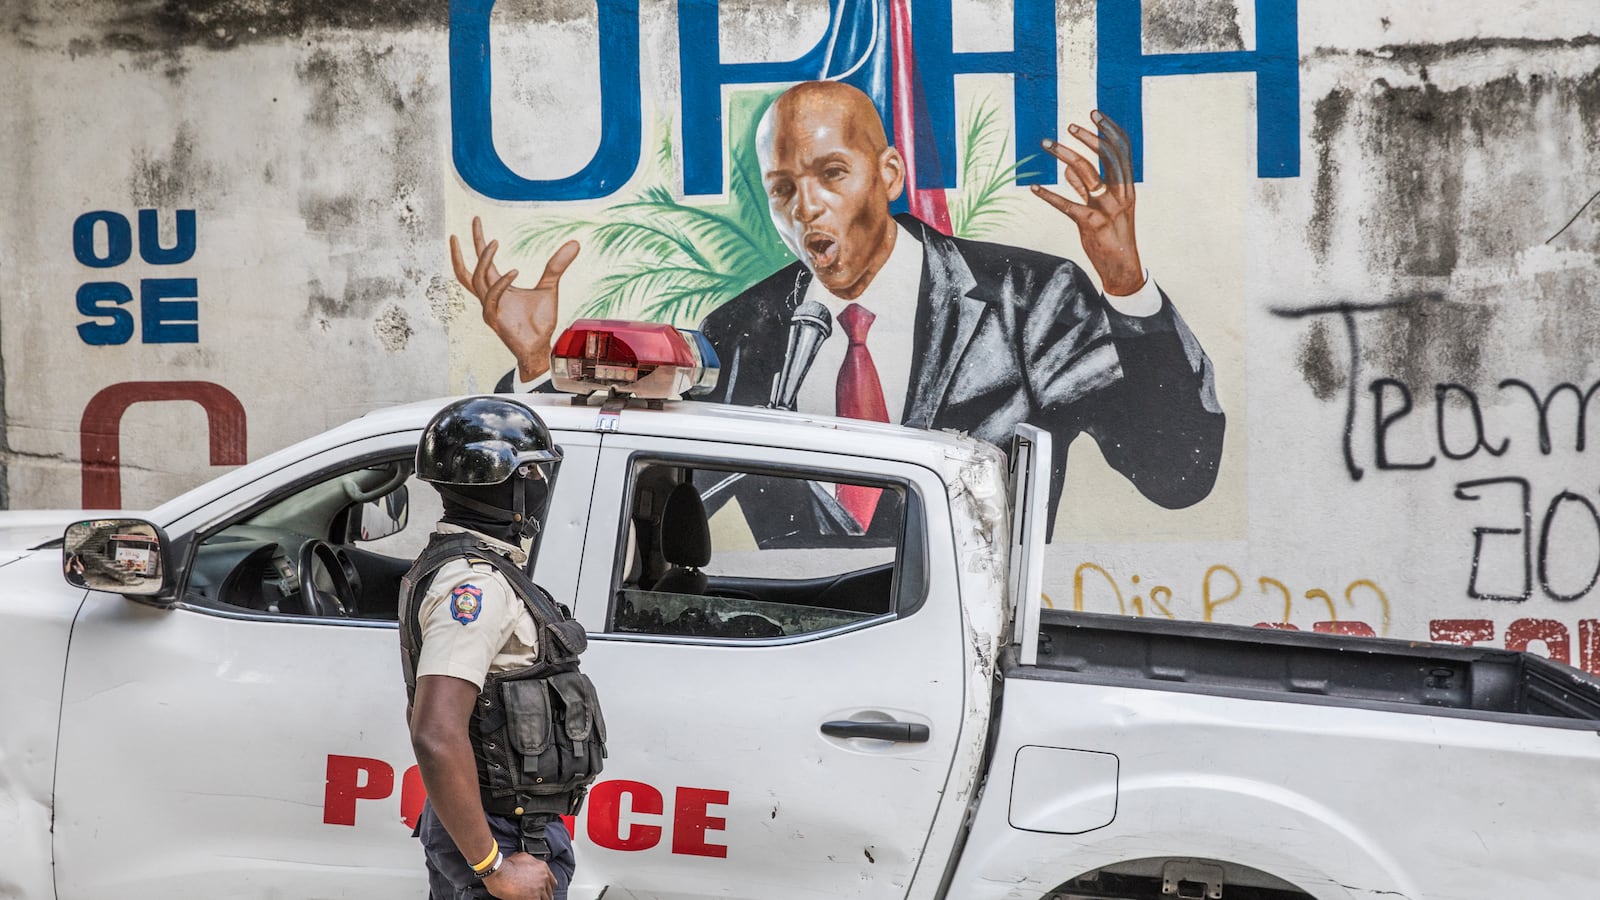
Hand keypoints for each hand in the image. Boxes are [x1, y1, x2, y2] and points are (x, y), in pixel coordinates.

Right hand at [450, 216, 580, 381]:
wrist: (540, 347)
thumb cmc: (539, 322)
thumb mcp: (549, 287)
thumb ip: (556, 266)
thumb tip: (575, 243)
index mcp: (497, 288)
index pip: (482, 261)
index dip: (478, 241)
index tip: (476, 219)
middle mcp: (489, 297)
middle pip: (468, 269)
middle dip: (466, 247)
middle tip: (474, 222)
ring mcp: (489, 308)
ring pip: (477, 279)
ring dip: (484, 259)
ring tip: (494, 241)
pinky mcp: (494, 319)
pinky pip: (491, 297)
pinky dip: (501, 283)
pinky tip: (514, 271)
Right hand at [482, 851, 556, 899]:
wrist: (498, 871)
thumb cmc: (506, 864)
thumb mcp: (522, 857)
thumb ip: (531, 862)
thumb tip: (530, 864)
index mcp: (543, 868)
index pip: (552, 882)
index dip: (547, 887)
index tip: (544, 891)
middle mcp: (544, 878)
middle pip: (549, 892)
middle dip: (544, 895)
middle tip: (537, 896)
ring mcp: (539, 888)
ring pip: (545, 899)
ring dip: (540, 899)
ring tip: (532, 898)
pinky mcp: (533, 898)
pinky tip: (526, 899)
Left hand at [1030, 110, 1144, 296]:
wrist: (1122, 268)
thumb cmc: (1112, 236)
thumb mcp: (1104, 209)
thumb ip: (1086, 189)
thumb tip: (1068, 169)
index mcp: (1128, 188)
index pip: (1122, 151)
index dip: (1109, 130)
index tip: (1094, 114)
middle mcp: (1121, 195)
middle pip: (1107, 157)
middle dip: (1088, 138)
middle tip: (1069, 126)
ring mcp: (1107, 209)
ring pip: (1087, 174)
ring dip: (1065, 155)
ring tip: (1048, 144)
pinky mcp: (1091, 225)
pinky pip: (1067, 205)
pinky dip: (1049, 195)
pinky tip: (1034, 187)